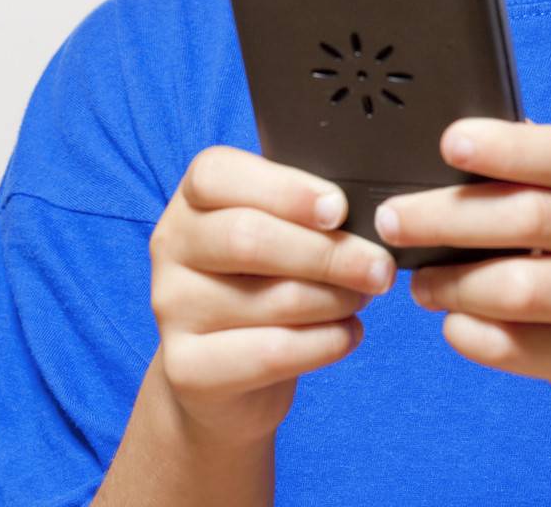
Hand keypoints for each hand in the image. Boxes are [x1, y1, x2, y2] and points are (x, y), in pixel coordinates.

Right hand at [149, 146, 396, 449]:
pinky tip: (348, 334)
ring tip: (363, 297)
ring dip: (334, 299)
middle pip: (248, 237)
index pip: (220, 174)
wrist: (225, 375)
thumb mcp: (279, 231)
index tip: (339, 209)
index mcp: (193, 197)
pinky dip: (324, 343)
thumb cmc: (266, 279)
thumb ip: (306, 211)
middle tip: (379, 267)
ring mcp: (172, 308)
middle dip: (327, 252)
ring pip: (270, 298)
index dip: (285, 189)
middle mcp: (171, 245)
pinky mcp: (186, 368)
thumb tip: (371, 211)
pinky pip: (270, 353)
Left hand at [375, 118, 550, 408]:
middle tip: (390, 220)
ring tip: (417, 281)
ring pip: (521, 289)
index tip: (446, 143)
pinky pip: (522, 349)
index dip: (503, 148)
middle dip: (447, 218)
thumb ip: (527, 160)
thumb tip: (447, 145)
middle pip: (528, 219)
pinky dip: (475, 335)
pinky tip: (451, 320)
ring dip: (455, 284)